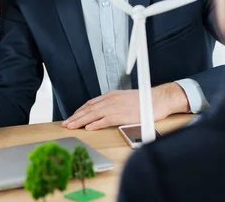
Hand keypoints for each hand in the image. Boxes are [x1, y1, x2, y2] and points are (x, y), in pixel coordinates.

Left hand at [62, 83, 188, 130]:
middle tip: (66, 123)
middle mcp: (110, 100)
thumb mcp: (124, 98)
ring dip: (81, 121)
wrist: (157, 99)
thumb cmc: (144, 101)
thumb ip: (113, 103)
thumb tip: (104, 111)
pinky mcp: (122, 115)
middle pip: (88, 109)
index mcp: (111, 95)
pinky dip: (95, 124)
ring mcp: (115, 107)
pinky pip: (105, 120)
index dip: (80, 111)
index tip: (72, 116)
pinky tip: (88, 128)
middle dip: (76, 116)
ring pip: (93, 114)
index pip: (90, 103)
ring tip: (72, 126)